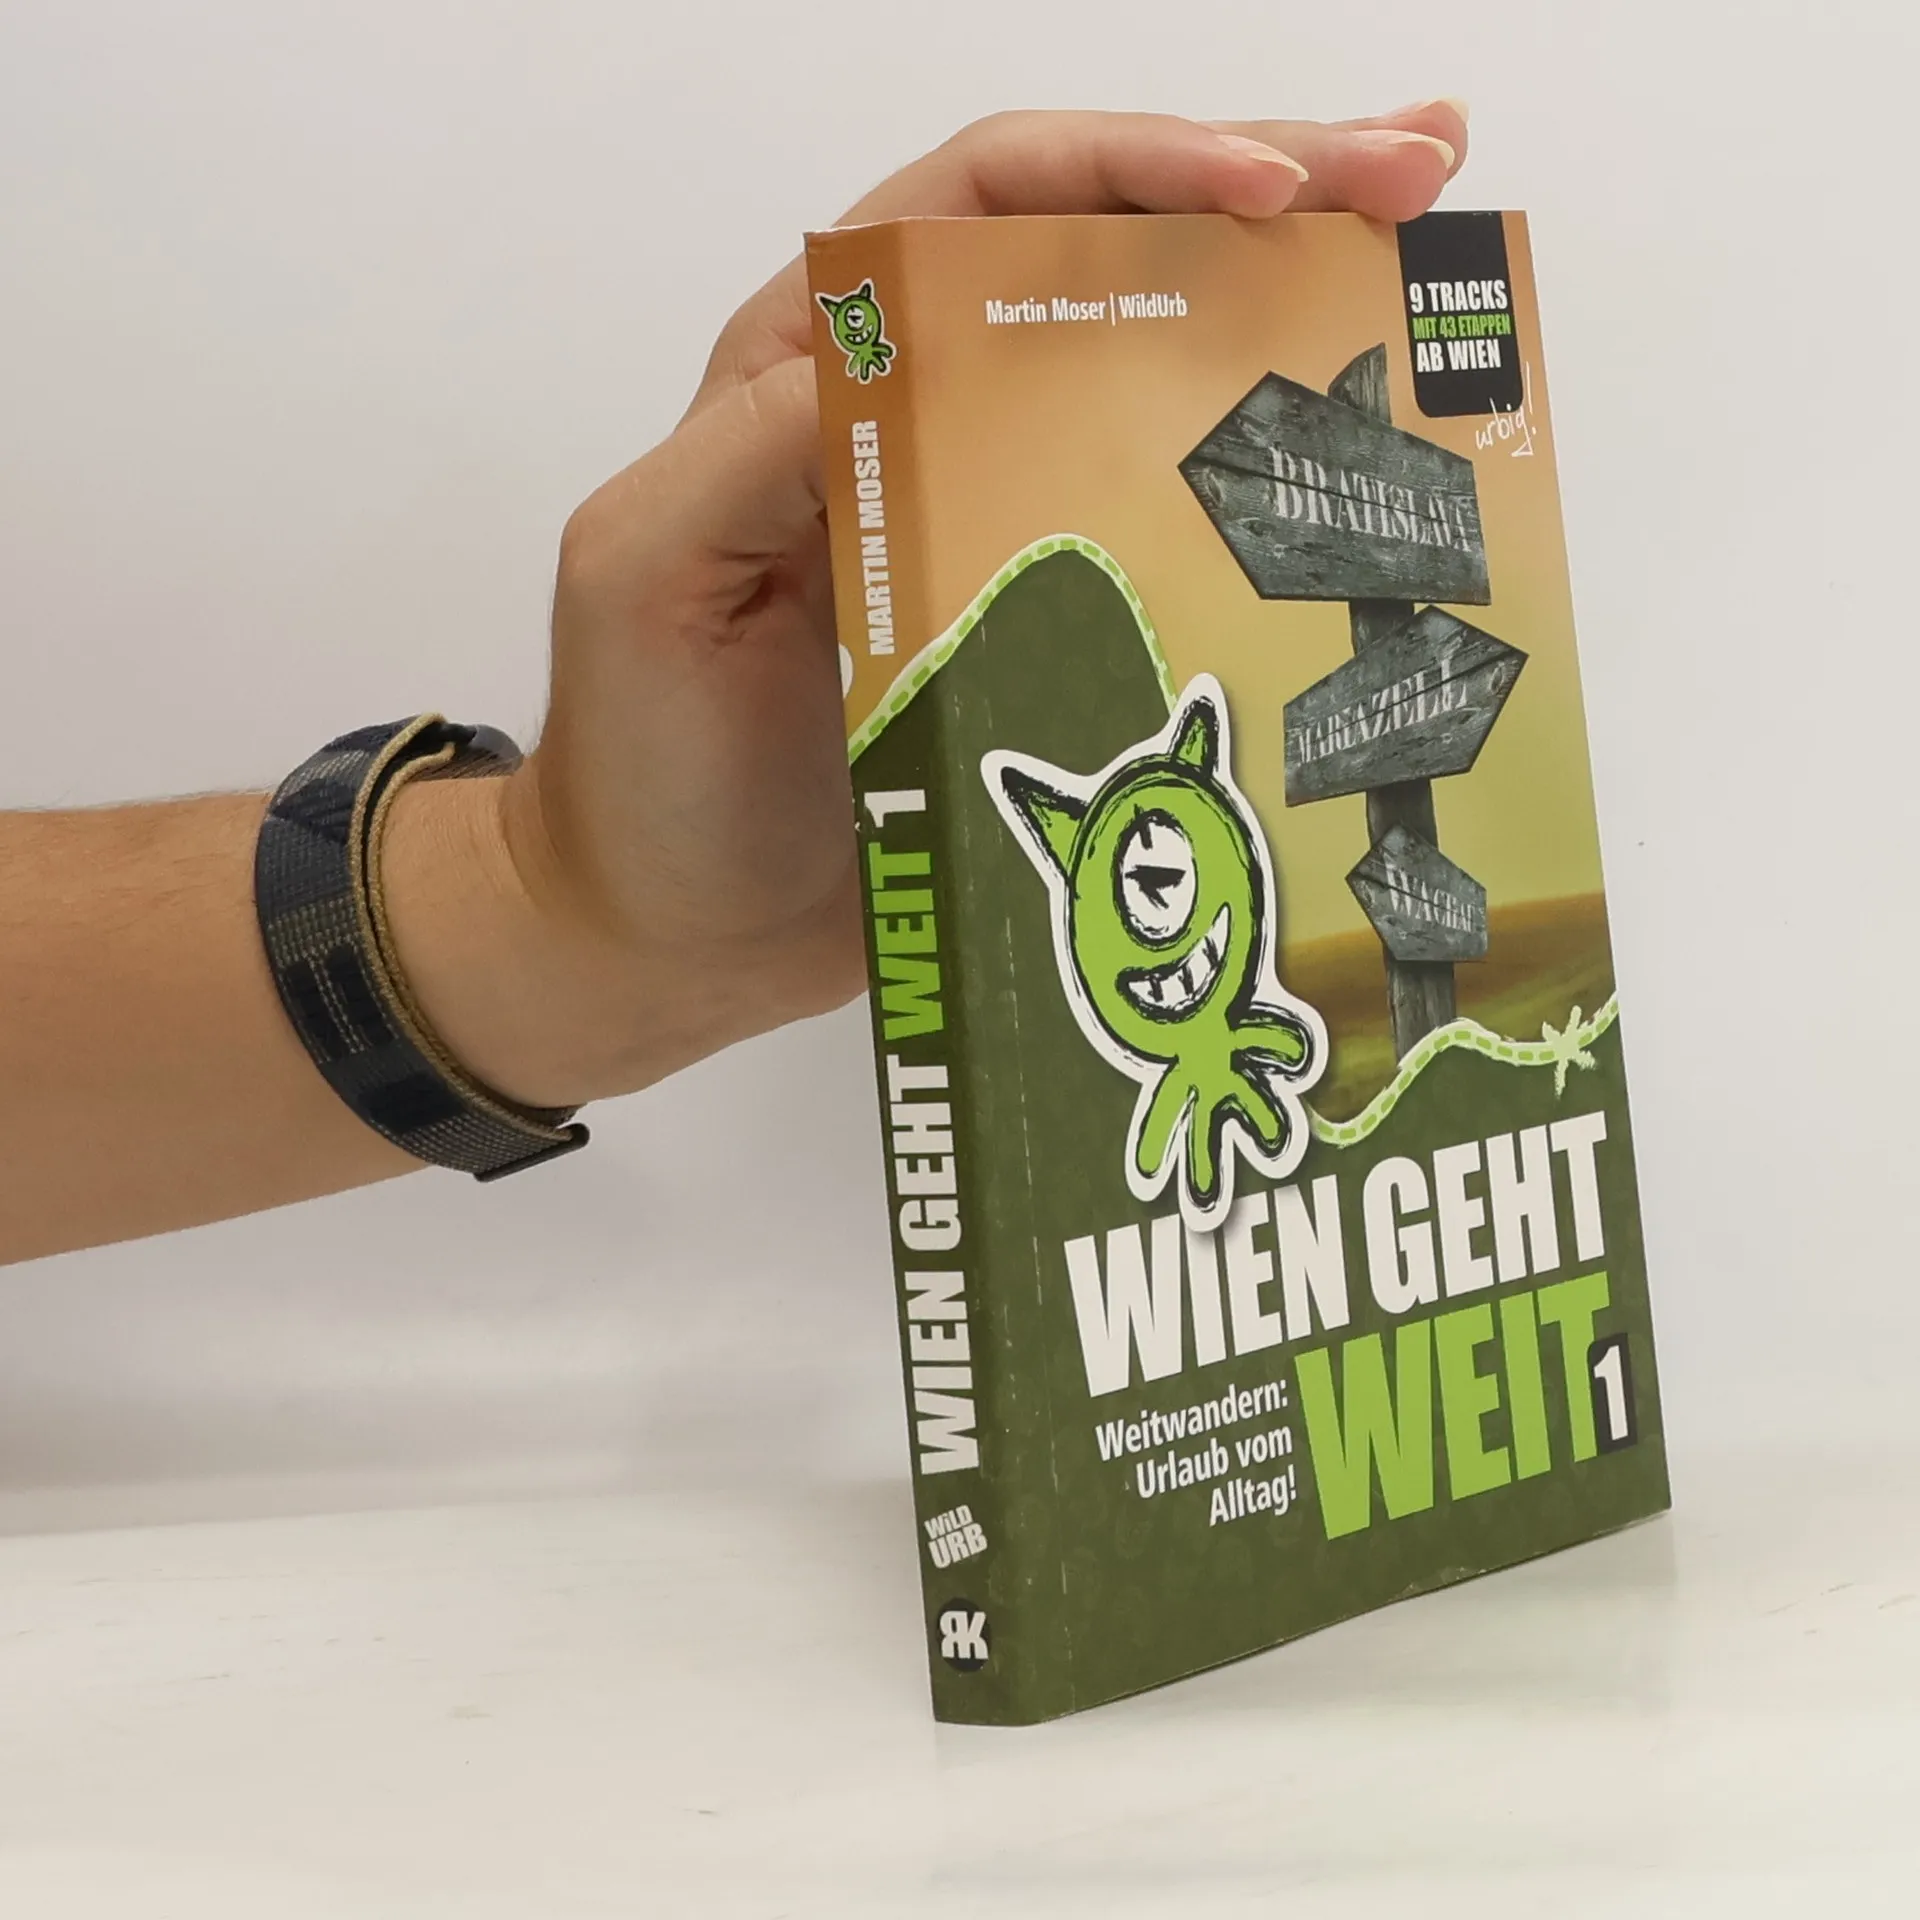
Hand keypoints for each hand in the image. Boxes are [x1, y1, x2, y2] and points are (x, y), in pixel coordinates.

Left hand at [391, 105, 1468, 1108]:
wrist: (681, 933)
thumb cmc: (643, 763)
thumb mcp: (652, 573)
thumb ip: (759, 444)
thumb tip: (903, 347)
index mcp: (822, 369)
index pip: (987, 205)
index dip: (1133, 167)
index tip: (1272, 184)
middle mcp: (927, 420)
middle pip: (1102, 256)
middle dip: (1266, 188)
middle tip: (1418, 166)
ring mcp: (1000, 522)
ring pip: (1156, 374)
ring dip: (1293, 305)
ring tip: (1429, 260)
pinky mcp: (1051, 627)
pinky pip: (1169, 529)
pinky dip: (1268, 486)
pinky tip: (1364, 463)